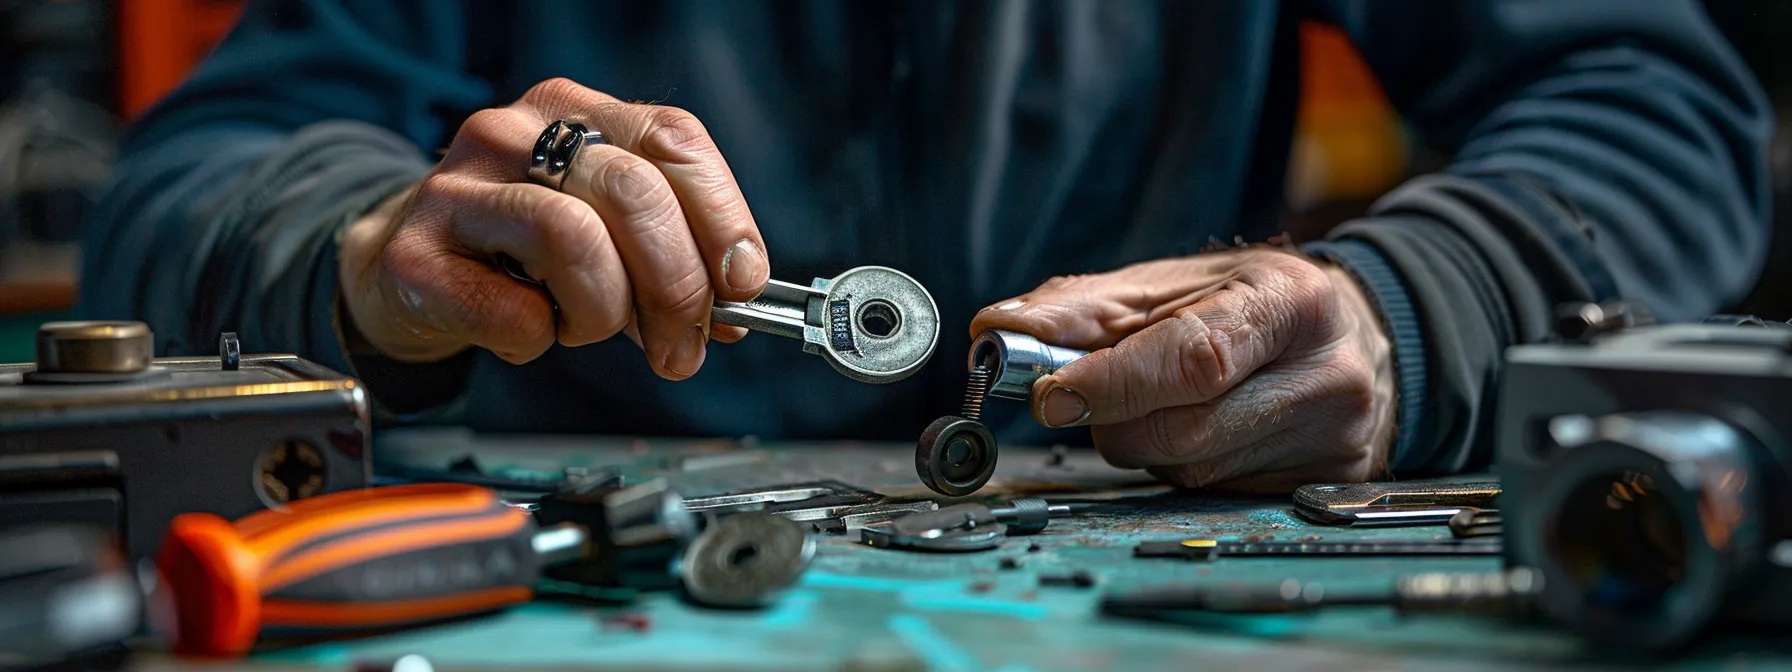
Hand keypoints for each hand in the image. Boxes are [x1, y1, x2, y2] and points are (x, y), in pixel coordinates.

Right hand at [338, 78, 767, 378]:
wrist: (405, 274)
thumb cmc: (518, 253)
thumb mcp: (605, 232)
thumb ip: (671, 254)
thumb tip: (735, 306)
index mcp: (573, 111)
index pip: (675, 140)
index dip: (723, 218)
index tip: (741, 283)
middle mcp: (512, 133)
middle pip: (635, 194)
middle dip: (677, 287)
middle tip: (681, 347)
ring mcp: (457, 190)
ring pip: (575, 240)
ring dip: (605, 312)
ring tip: (586, 328)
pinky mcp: (415, 258)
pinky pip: (513, 312)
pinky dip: (540, 340)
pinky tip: (530, 332)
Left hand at [970, 248, 1395, 491]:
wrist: (1352, 339)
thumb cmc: (1247, 305)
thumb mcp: (1171, 284)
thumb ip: (1082, 308)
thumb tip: (999, 330)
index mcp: (1292, 301)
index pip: (1193, 358)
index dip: (1112, 382)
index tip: (1050, 394)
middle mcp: (1327, 375)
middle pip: (1183, 429)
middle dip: (1113, 418)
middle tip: (1088, 394)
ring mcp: (1333, 441)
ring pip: (1189, 472)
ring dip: (1144, 444)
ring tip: (1162, 402)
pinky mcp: (1326, 486)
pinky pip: (1212, 496)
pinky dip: (1181, 468)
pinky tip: (1203, 432)